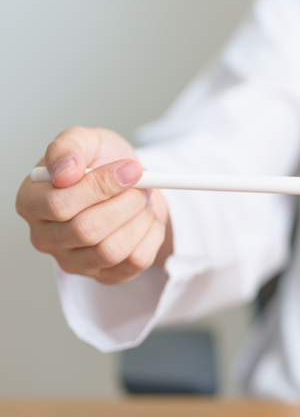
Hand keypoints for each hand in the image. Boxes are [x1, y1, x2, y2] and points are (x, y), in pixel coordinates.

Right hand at [15, 126, 171, 284]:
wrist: (130, 184)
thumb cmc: (100, 163)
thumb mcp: (85, 140)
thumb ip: (69, 146)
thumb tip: (66, 171)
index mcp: (31, 203)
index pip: (58, 204)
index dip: (100, 187)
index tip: (130, 170)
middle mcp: (45, 238)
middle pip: (86, 231)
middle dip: (125, 204)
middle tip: (142, 186)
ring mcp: (74, 262)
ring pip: (111, 251)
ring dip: (139, 220)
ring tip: (142, 201)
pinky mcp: (105, 276)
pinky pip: (135, 262)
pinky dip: (151, 236)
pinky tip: (146, 220)